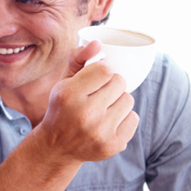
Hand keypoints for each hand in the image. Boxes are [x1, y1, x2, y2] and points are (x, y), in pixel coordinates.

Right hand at [35, 40, 138, 163]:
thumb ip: (79, 59)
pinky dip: (123, 119)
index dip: (100, 72)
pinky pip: (134, 118)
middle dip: (110, 86)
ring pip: (128, 100)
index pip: (104, 69)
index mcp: (69, 95)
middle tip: (97, 96)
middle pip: (119, 82)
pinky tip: (107, 124)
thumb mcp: (63, 83)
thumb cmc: (62, 109)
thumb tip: (98, 43)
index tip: (92, 80)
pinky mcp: (113, 145)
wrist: (56, 147)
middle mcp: (85, 114)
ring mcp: (100, 132)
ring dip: (118, 101)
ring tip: (102, 110)